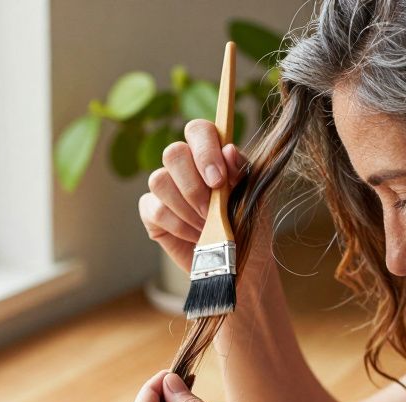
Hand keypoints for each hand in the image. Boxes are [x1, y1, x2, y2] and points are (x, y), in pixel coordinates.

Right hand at [138, 120, 247, 272]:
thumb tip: (228, 149)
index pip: (199, 130)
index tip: (218, 181)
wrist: (240, 267)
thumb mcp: (254, 198)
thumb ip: (241, 172)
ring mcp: (166, 188)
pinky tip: (194, 236)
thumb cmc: (250, 229)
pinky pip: (154, 210)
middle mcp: (186, 166)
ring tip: (206, 227)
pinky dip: (177, 226)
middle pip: (173, 153)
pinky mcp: (152, 212)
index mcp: (213, 154)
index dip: (205, 150)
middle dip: (193, 187)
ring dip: (186, 209)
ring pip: (159, 181)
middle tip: (211, 211)